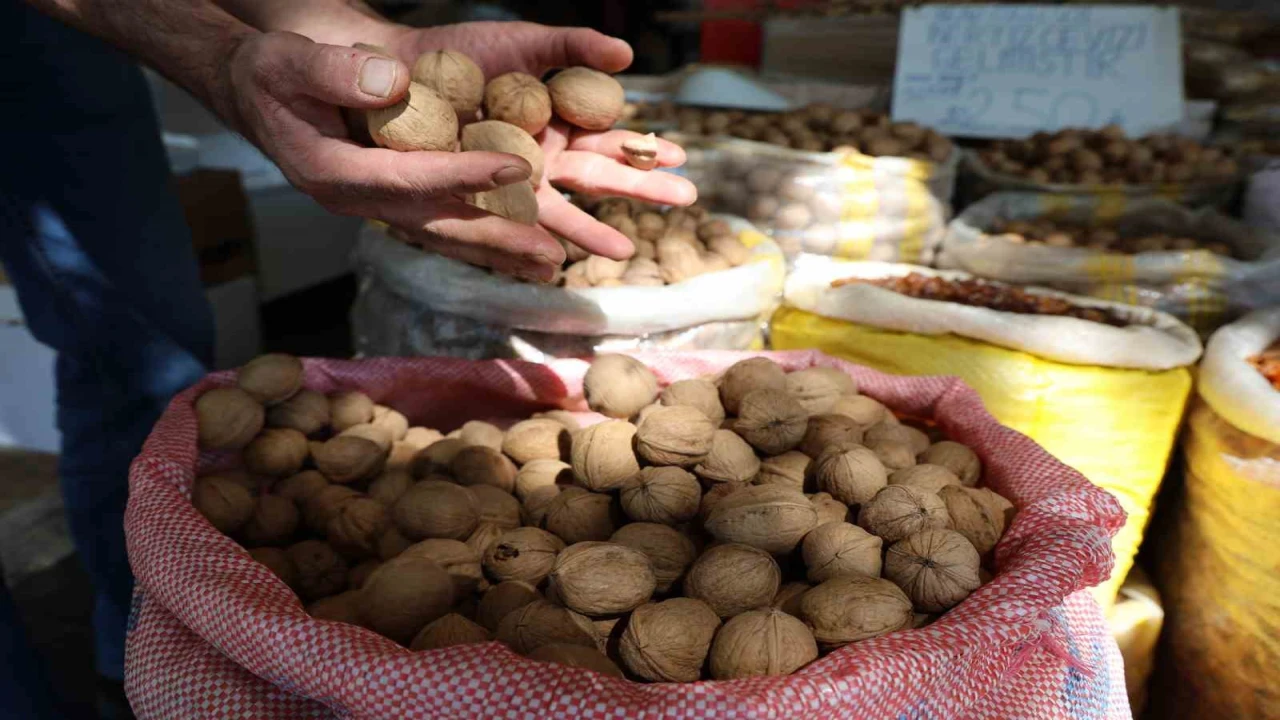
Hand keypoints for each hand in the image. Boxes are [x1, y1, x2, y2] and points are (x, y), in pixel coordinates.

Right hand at [222, 31, 565, 280]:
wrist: (257, 92)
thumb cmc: (269, 72)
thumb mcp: (285, 60)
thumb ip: (334, 71)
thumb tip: (393, 82)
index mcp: (330, 171)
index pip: (407, 178)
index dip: (462, 174)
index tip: (514, 166)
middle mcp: (358, 199)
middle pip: (435, 225)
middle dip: (495, 239)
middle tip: (551, 252)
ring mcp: (377, 203)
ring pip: (445, 232)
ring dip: (499, 250)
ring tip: (552, 263)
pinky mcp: (393, 197)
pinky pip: (444, 222)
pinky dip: (484, 236)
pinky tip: (524, 247)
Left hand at [380, 22, 696, 263]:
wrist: (392, 65)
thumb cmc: (461, 51)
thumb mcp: (525, 43)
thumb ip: (573, 47)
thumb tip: (627, 54)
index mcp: (557, 124)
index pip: (611, 141)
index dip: (644, 149)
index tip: (680, 155)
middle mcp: (539, 158)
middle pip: (597, 178)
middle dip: (640, 190)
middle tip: (686, 198)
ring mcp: (507, 183)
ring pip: (557, 210)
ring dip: (591, 229)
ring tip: (624, 249)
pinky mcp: (472, 199)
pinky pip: (507, 225)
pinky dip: (530, 246)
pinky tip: (554, 264)